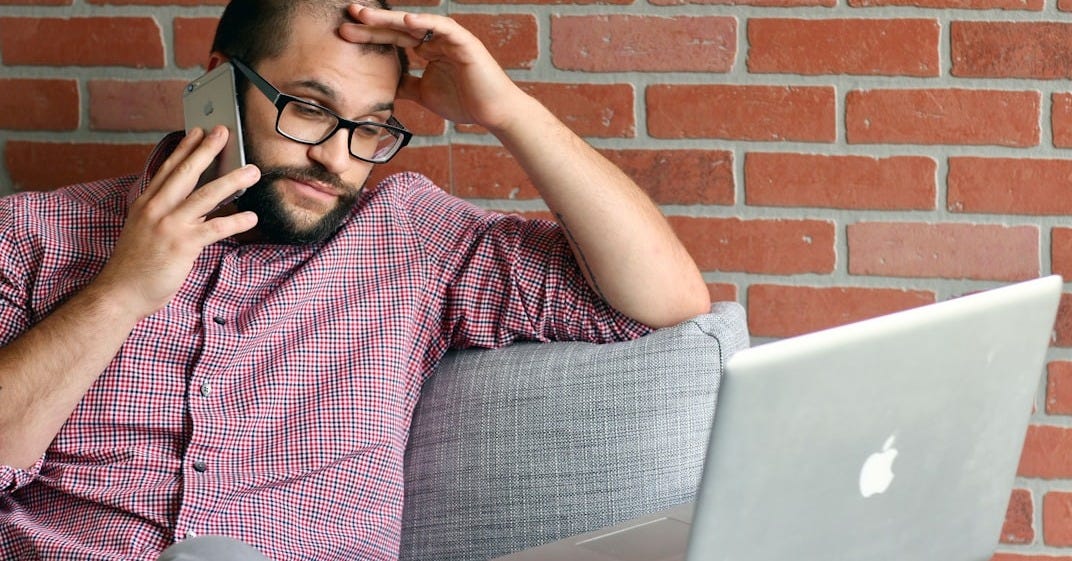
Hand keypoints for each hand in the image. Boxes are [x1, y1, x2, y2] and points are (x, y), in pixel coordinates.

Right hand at [93, 126, 258, 319]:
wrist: (121, 292)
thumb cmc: (136, 265)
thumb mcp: (145, 230)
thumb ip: (167, 214)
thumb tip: (196, 204)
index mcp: (146, 203)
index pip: (168, 169)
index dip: (184, 149)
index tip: (197, 131)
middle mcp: (156, 209)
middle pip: (186, 173)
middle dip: (207, 150)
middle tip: (224, 132)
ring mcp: (169, 225)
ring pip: (205, 196)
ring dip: (232, 181)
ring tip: (252, 171)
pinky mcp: (183, 245)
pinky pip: (215, 228)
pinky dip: (236, 221)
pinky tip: (252, 217)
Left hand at [339, 6, 529, 132]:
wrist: (493, 113)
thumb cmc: (465, 103)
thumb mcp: (424, 94)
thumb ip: (406, 86)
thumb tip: (386, 86)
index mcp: (428, 50)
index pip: (393, 39)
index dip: (370, 35)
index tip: (344, 33)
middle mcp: (437, 40)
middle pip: (399, 28)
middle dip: (373, 21)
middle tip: (349, 13)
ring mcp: (450, 39)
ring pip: (417, 24)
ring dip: (391, 19)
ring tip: (367, 15)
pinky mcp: (465, 43)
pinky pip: (444, 28)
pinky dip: (426, 24)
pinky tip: (407, 22)